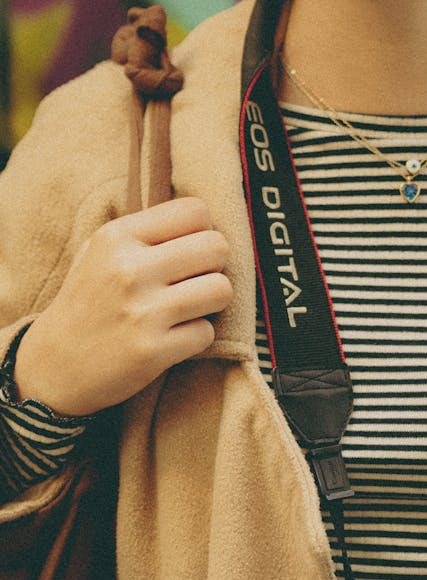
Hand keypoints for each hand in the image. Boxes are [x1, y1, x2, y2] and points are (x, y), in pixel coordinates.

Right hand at [14, 198, 231, 416]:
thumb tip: (204, 219)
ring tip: (186, 308)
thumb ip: (146, 231)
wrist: (51, 368)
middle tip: (193, 280)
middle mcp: (129, 269)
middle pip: (217, 247)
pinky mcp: (152, 351)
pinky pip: (206, 333)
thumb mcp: (100, 252)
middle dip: (213, 265)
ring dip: (211, 302)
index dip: (202, 231)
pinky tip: (172, 338)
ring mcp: (142, 312)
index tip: (188, 250)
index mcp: (117, 237)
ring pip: (221, 289)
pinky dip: (196, 338)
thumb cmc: (88, 302)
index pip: (195, 211)